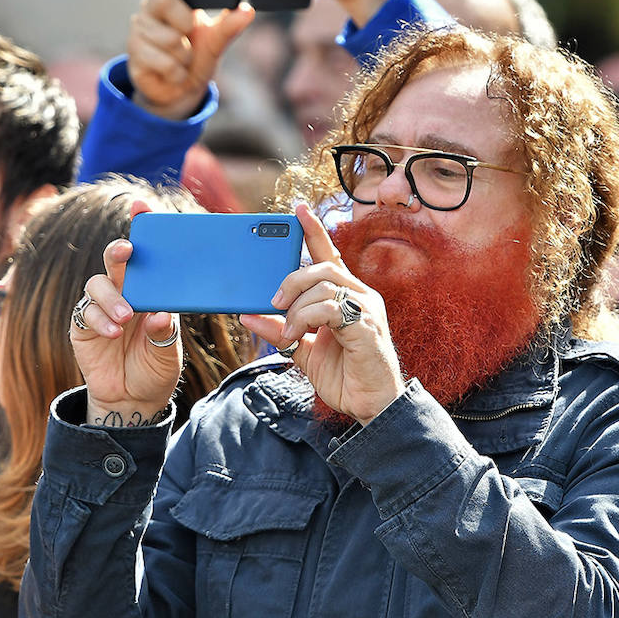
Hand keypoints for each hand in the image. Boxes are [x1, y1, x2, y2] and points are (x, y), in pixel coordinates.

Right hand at [72, 237, 182, 426]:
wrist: (132, 400)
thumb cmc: (155, 371)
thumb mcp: (169, 355)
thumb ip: (165, 335)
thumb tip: (161, 315)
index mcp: (151, 291)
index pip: (146, 255)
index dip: (142, 228)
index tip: (141, 206)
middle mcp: (125, 292)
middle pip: (116, 260)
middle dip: (118, 251)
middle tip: (126, 252)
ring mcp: (102, 307)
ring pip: (97, 283)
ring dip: (111, 297)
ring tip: (125, 318)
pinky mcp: (83, 325)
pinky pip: (85, 312)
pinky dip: (99, 320)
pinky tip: (112, 333)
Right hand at [127, 0, 255, 121]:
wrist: (183, 91)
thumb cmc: (198, 56)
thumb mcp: (217, 40)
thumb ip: (230, 25)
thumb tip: (247, 10)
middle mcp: (149, 9)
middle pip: (163, 1)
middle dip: (185, 22)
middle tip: (189, 34)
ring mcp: (139, 31)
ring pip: (168, 38)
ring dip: (185, 55)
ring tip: (183, 59)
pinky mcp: (135, 55)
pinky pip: (163, 61)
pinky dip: (178, 72)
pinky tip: (176, 73)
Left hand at [239, 204, 403, 424]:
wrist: (371, 407)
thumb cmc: (344, 376)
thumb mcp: (302, 350)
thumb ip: (279, 330)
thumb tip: (247, 314)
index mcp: (347, 296)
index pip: (330, 255)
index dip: (314, 231)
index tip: (298, 210)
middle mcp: (361, 296)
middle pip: (323, 266)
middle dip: (292, 279)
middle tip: (274, 302)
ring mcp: (367, 310)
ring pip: (325, 284)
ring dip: (297, 306)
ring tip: (289, 329)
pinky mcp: (367, 326)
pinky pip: (331, 308)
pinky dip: (307, 318)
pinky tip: (299, 335)